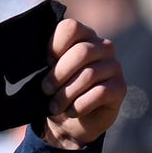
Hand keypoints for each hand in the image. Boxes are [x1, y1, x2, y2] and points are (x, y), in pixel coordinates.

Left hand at [36, 16, 123, 150]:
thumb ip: (44, 60)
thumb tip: (31, 56)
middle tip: (46, 90)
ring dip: (67, 94)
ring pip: (89, 75)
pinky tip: (72, 111)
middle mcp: (102, 47)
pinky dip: (80, 105)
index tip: (45, 64)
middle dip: (59, 74)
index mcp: (83, 36)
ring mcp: (114, 66)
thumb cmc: (56, 92)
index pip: (71, 28)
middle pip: (82, 52)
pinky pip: (100, 92)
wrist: (69, 123)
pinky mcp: (120, 87)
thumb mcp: (46, 73)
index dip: (54, 47)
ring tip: (55, 106)